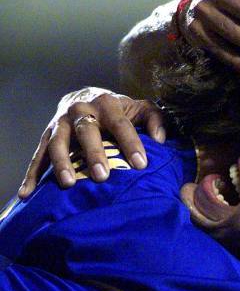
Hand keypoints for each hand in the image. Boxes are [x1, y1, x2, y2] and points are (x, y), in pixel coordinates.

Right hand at [18, 88, 164, 197]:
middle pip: (86, 131)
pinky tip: (28, 193)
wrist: (86, 97)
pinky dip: (31, 175)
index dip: (131, 144)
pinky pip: (37, 156)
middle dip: (93, 153)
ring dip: (61, 162)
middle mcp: (81, 111)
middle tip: (102, 176)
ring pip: (57, 142)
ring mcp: (60, 123)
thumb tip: (160, 139)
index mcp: (107, 103)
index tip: (141, 165)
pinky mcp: (47, 135)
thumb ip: (154, 119)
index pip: (121, 124)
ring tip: (68, 183)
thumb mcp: (141, 108)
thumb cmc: (120, 110)